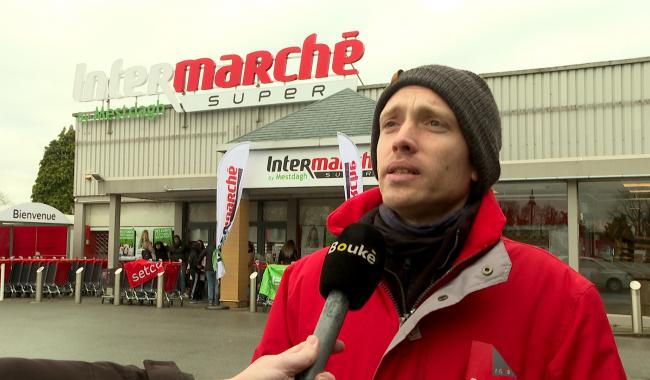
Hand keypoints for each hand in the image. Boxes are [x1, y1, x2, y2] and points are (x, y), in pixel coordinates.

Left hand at [227, 335, 343, 379]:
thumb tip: (316, 340)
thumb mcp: (279, 365)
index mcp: (288, 361)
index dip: (326, 346)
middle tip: (323, 377)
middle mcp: (294, 375)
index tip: (340, 346)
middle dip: (324, 374)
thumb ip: (299, 355)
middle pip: (318, 372)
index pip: (311, 350)